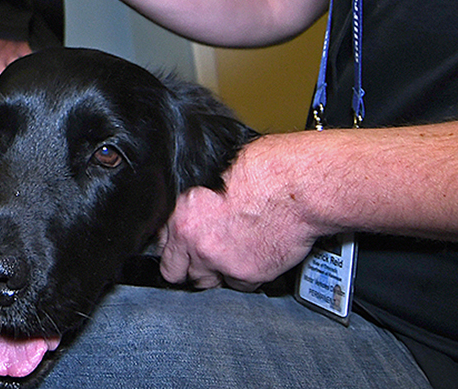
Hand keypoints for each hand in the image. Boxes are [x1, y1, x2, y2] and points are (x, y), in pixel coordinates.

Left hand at [0, 18, 29, 91]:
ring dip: (15, 76)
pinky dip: (30, 64)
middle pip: (0, 81)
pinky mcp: (23, 45)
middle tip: (4, 87)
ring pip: (15, 73)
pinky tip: (31, 67)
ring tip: (18, 78)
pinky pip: (29, 61)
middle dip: (1, 86)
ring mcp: (10, 52)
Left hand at [157, 134, 321, 289]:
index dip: (172, 245)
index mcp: (183, 212)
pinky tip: (254, 257)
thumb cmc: (264, 171)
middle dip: (189, 264)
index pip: (161, 243)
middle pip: (177, 270)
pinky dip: (246, 276)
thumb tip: (196, 209)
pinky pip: (239, 286)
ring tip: (232, 254)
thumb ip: (198, 200)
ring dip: (216, 272)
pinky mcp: (247, 275)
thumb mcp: (215, 174)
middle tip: (205, 255)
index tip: (179, 247)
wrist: (296, 188)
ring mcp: (220, 261)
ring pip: (208, 282)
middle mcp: (196, 241)